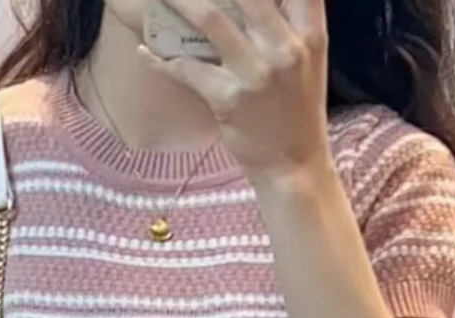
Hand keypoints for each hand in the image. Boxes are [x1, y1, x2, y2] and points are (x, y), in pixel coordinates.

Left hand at [141, 0, 331, 183]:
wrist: (292, 165)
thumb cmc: (295, 110)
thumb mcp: (308, 60)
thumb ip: (288, 23)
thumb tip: (253, 2)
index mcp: (309, 34)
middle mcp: (285, 49)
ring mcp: (256, 74)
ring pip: (210, 20)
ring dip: (178, 1)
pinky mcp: (228, 100)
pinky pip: (187, 69)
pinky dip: (161, 60)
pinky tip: (145, 51)